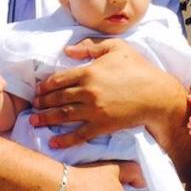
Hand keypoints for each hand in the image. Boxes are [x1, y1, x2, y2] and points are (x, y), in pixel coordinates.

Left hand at [32, 38, 180, 149]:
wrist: (156, 95)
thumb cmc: (138, 68)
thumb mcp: (116, 48)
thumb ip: (90, 47)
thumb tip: (68, 50)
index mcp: (88, 72)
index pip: (58, 79)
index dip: (45, 85)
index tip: (38, 89)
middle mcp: (87, 92)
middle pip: (57, 98)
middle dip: (42, 102)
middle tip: (33, 106)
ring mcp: (93, 111)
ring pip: (63, 115)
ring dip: (46, 119)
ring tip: (34, 122)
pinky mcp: (101, 126)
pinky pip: (79, 135)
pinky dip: (64, 140)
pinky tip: (53, 143)